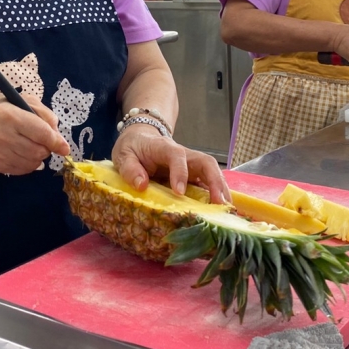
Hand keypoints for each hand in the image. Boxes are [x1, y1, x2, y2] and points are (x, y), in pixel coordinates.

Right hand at [0, 94, 68, 174]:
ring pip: (34, 163)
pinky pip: (25, 170)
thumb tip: (57, 135)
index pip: (40, 133)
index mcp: (9, 115)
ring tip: (29, 143)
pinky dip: (30, 162)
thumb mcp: (21, 100)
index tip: (65, 147)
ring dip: (39, 155)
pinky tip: (21, 151)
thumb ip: (43, 114)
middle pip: (39, 151)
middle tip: (41, 138)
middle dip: (47, 147)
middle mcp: (2, 136)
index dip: (56, 141)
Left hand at [112, 123, 229, 203]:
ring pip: (211, 171)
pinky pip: (207, 181)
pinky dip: (216, 193)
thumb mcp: (123, 155)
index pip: (176, 155)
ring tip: (226, 209)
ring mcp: (190, 163)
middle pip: (205, 162)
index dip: (180, 172)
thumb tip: (141, 185)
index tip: (179, 192)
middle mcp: (182, 154)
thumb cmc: (132, 147)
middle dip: (214, 181)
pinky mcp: (192, 173)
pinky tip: (221, 209)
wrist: (140, 138)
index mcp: (163, 148)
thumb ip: (130, 169)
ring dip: (221, 188)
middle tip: (219, 203)